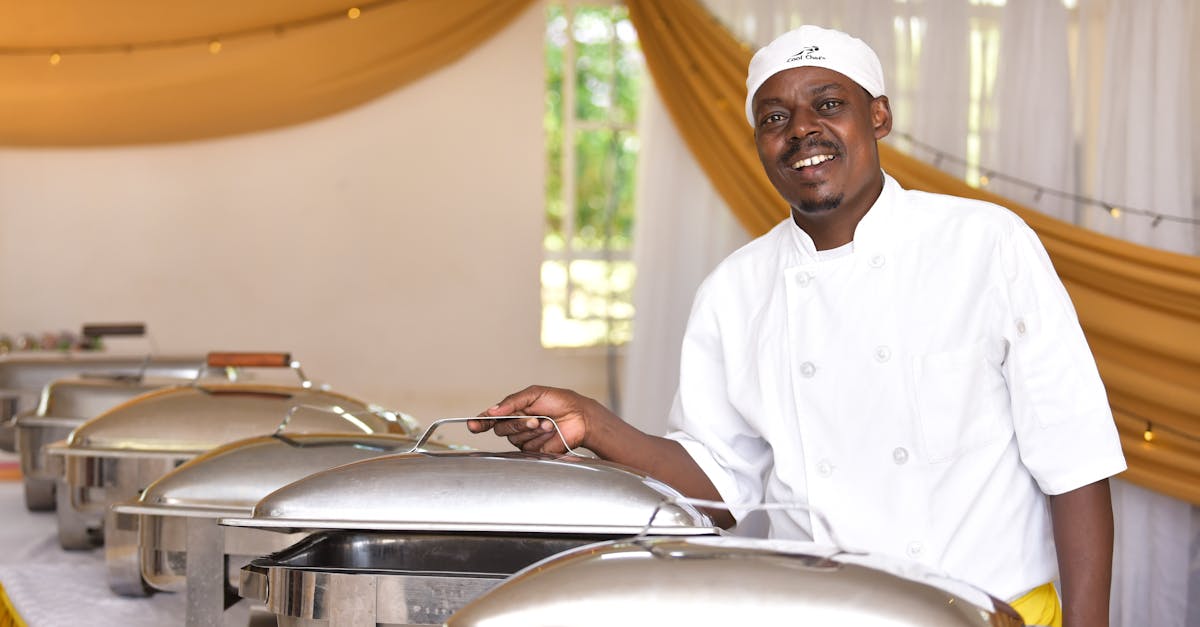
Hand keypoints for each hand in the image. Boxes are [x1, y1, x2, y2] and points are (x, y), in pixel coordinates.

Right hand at [469, 385, 613, 453]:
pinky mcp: (534, 451)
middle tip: (535, 418)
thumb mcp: (535, 394)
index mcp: (513, 410)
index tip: (472, 425)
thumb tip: (493, 410)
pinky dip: (540, 438)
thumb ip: (512, 401)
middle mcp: (515, 426)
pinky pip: (528, 447)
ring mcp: (524, 439)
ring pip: (515, 438)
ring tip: (548, 423)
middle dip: (518, 423)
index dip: (479, 423)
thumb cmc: (559, 402)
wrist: (579, 416)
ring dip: (532, 429)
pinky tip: (551, 431)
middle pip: (501, 429)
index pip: (490, 419)